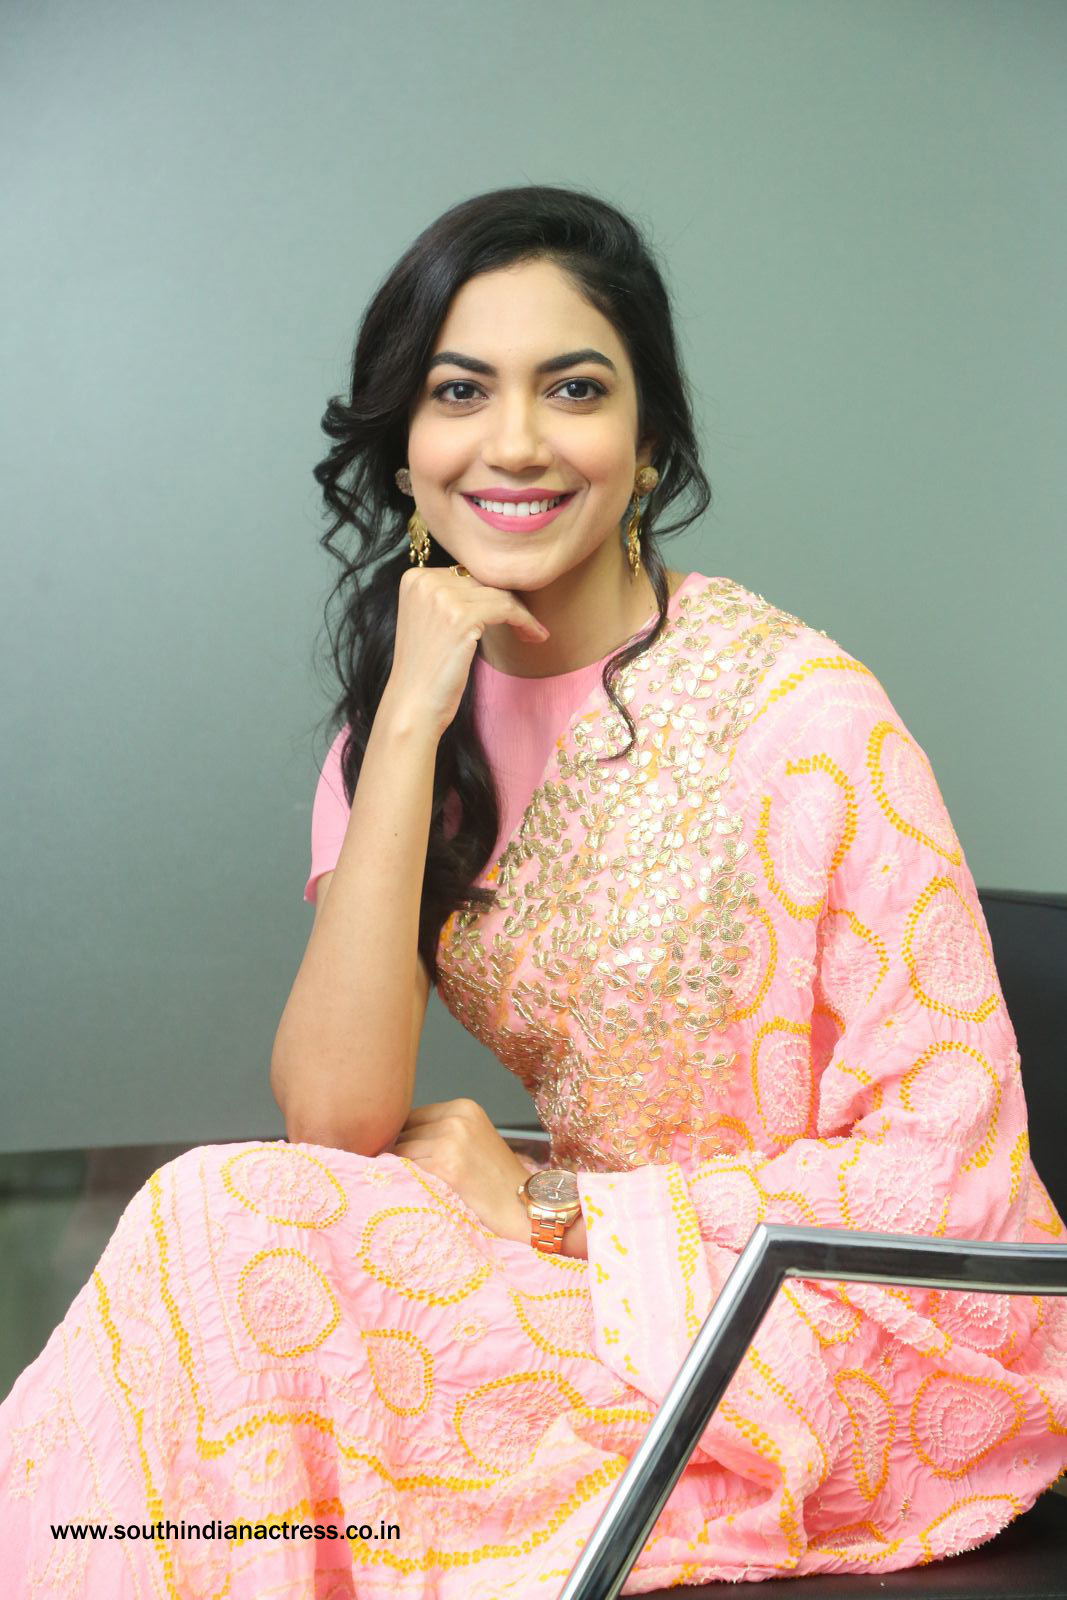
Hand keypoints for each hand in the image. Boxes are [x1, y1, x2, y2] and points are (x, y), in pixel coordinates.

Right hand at [383, 567, 549, 741]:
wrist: (412, 705)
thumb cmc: (425, 671)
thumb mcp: (430, 622)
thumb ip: (448, 598)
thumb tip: (490, 586)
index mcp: (414, 578)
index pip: (465, 575)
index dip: (491, 593)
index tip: (510, 611)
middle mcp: (424, 581)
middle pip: (482, 582)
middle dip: (509, 602)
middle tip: (528, 623)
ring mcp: (441, 597)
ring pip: (498, 594)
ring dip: (522, 614)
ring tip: (534, 632)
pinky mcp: (460, 616)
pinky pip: (506, 610)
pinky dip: (525, 622)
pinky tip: (534, 636)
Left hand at [383, 1097, 531, 1242]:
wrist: (522, 1206)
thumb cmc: (496, 1178)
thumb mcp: (473, 1137)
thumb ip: (441, 1129)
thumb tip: (394, 1135)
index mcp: (464, 1107)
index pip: (412, 1115)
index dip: (406, 1138)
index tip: (414, 1158)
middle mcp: (456, 1118)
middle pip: (404, 1132)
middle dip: (405, 1153)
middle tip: (420, 1175)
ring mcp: (450, 1141)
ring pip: (401, 1151)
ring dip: (405, 1168)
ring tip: (424, 1184)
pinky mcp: (445, 1166)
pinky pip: (407, 1169)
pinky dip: (409, 1181)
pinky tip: (425, 1191)